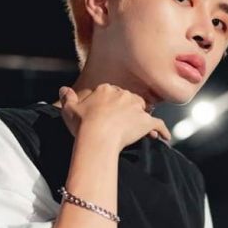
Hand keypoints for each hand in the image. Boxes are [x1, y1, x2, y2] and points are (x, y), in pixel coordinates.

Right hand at [57, 84, 171, 149]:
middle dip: (128, 109)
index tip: (109, 112)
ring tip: (142, 130)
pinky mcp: (145, 122)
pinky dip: (162, 130)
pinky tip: (165, 136)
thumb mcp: (69, 110)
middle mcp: (123, 95)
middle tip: (124, 122)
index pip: (112, 93)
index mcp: (106, 90)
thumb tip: (63, 89)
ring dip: (143, 117)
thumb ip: (67, 98)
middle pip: (129, 99)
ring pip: (143, 109)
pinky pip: (158, 124)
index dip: (112, 103)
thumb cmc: (83, 125)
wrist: (97, 137)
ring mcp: (136, 108)